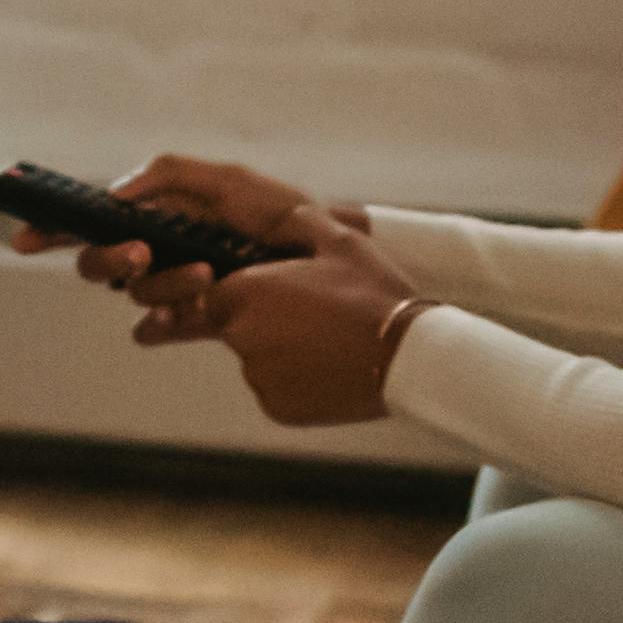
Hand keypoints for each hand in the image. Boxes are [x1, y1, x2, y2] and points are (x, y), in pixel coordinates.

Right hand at [8, 152, 340, 311]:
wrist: (354, 293)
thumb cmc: (297, 225)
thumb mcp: (236, 185)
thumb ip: (173, 174)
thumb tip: (117, 193)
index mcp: (170, 212)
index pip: (101, 216)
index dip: (56, 224)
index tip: (23, 237)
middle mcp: (171, 250)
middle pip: (108, 258)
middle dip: (111, 258)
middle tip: (139, 254)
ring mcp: (188, 288)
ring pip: (138, 291)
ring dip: (158, 283)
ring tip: (204, 276)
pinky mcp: (209, 324)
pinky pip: (161, 328)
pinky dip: (158, 326)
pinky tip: (166, 325)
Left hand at [193, 236, 424, 429]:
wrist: (406, 357)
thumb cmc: (372, 293)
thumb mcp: (341, 241)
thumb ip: (300, 222)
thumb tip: (285, 214)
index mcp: (247, 291)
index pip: (217, 294)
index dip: (245, 292)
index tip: (278, 293)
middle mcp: (241, 336)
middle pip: (235, 328)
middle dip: (263, 322)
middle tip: (311, 316)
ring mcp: (258, 376)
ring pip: (257, 361)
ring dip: (279, 354)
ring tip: (327, 343)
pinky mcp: (276, 408)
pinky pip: (275, 391)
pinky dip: (295, 383)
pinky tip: (329, 369)